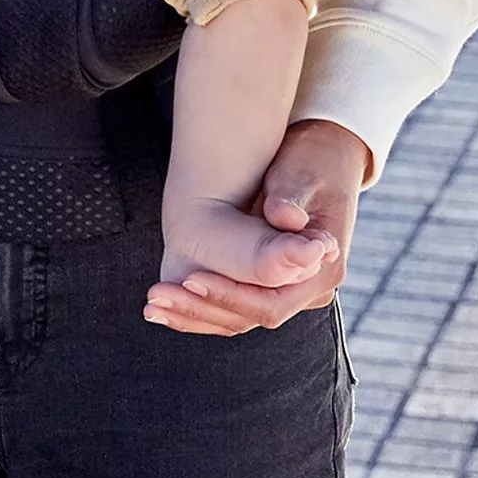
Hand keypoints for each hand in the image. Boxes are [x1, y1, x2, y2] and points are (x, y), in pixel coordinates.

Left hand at [143, 119, 369, 334]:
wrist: (324, 160)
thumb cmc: (310, 164)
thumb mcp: (300, 175)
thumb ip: (290, 199)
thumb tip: (285, 217)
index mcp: (323, 270)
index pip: (271, 302)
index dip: (229, 294)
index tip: (190, 278)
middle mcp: (310, 290)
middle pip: (252, 316)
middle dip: (203, 308)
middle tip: (158, 298)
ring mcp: (292, 290)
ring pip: (241, 317)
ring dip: (197, 314)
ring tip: (154, 307)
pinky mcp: (273, 284)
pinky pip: (237, 306)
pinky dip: (203, 307)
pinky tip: (166, 308)